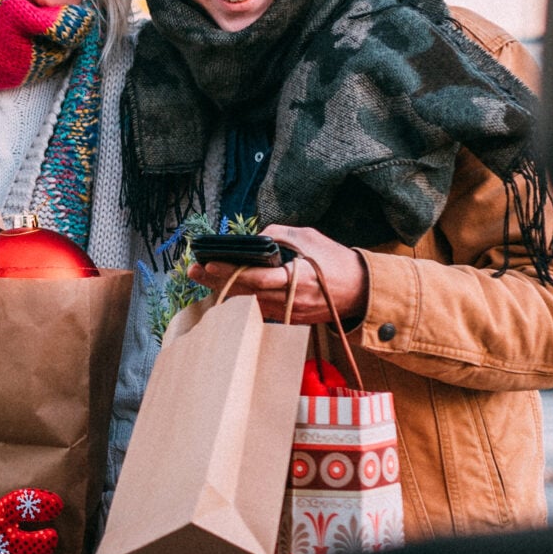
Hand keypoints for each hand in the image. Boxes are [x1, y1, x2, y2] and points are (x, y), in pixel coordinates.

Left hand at [189, 224, 368, 325]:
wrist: (360, 290)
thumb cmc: (335, 260)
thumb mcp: (309, 237)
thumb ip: (280, 234)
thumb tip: (256, 237)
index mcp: (296, 278)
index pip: (255, 277)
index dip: (229, 271)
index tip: (207, 263)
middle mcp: (289, 300)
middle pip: (244, 293)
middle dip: (216, 281)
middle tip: (192, 271)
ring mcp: (288, 313)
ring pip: (248, 304)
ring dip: (224, 292)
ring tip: (201, 278)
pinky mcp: (289, 320)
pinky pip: (259, 311)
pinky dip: (240, 301)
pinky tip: (223, 292)